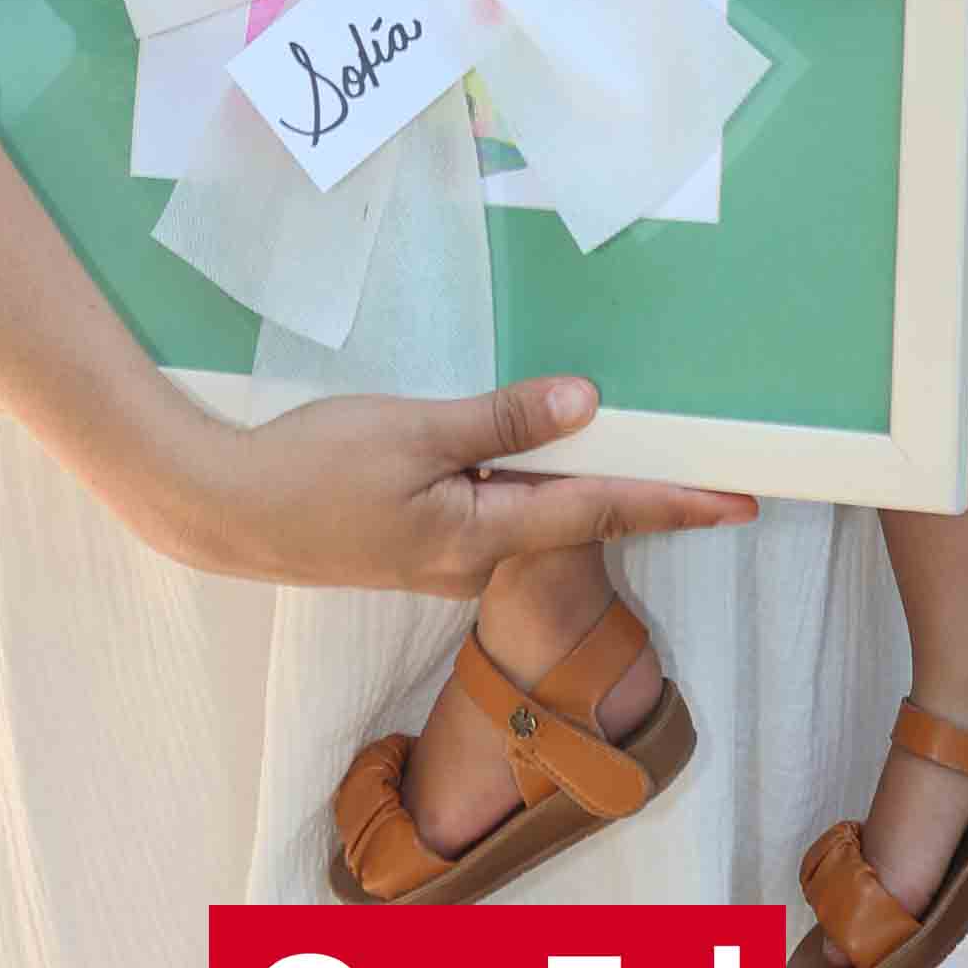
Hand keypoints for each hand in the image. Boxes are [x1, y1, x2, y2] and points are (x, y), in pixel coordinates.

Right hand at [164, 376, 757, 598]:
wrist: (227, 510)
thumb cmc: (316, 470)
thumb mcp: (415, 432)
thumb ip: (503, 421)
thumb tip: (587, 407)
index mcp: (483, 538)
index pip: (601, 512)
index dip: (675, 503)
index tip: (740, 502)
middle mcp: (477, 560)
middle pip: (580, 519)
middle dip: (647, 494)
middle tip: (715, 470)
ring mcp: (449, 556)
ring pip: (539, 514)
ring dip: (591, 484)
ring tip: (646, 449)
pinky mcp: (422, 542)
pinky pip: (501, 510)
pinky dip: (536, 480)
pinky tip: (546, 449)